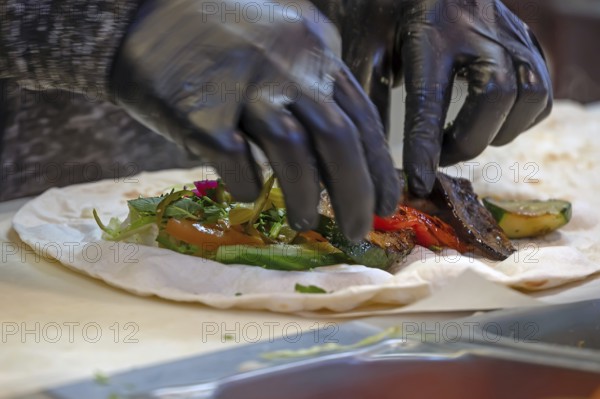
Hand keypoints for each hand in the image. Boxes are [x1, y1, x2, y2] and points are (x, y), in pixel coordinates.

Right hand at [110, 0, 399, 240]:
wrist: (139, 9)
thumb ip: (311, 79)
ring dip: (307, 197)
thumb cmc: (213, 31)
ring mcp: (243, 83)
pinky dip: (247, 184)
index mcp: (312, 48)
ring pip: (293, 150)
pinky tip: (248, 191)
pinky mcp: (201, 108)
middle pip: (337, 137)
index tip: (386, 205)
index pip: (361, 116)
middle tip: (357, 232)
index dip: (379, 167)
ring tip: (308, 224)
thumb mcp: (279, 38)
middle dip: (357, 193)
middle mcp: (285, 63)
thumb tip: (334, 147)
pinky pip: (235, 159)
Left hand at [311, 0, 551, 195]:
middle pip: (494, 99)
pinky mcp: (527, 39)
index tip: (419, 182)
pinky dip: (520, 118)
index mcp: (430, 31)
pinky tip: (489, 121)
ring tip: (464, 137)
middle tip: (440, 156)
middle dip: (466, 141)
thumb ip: (369, 92)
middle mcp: (479, 30)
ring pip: (528, 96)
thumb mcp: (367, 43)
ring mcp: (511, 33)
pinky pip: (542, 91)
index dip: (425, 148)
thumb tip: (373, 153)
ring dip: (498, 131)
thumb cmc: (387, 8)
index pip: (430, 100)